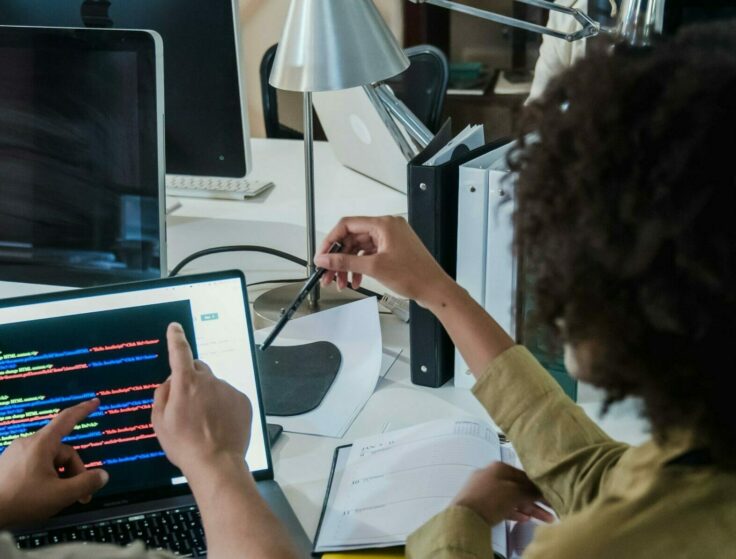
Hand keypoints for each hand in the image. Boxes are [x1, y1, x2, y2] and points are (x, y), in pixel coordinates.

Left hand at [0, 399, 109, 527]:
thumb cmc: (22, 500)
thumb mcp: (60, 494)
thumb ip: (86, 483)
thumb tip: (102, 476)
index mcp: (42, 444)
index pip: (67, 420)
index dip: (83, 410)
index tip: (95, 402)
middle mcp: (28, 444)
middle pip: (62, 452)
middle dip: (74, 472)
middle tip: (80, 496)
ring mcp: (15, 455)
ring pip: (49, 461)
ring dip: (59, 477)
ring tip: (57, 499)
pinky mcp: (7, 467)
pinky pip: (35, 466)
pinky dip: (45, 478)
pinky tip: (41, 496)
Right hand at [152, 323, 252, 480]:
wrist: (216, 462)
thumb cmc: (184, 445)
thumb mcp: (159, 422)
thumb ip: (162, 395)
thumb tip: (170, 382)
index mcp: (185, 384)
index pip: (179, 352)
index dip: (175, 338)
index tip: (175, 328)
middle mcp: (209, 381)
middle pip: (197, 369)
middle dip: (190, 379)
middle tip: (186, 403)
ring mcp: (227, 390)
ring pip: (213, 385)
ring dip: (207, 396)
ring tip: (204, 422)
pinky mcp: (241, 400)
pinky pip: (228, 396)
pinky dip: (222, 405)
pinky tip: (218, 424)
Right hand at [314, 216, 451, 306]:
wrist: (435, 289)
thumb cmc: (415, 275)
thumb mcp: (374, 268)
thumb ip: (345, 261)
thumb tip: (325, 258)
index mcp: (384, 224)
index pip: (347, 225)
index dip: (331, 240)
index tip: (322, 255)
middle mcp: (387, 228)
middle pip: (352, 238)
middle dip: (339, 258)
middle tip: (328, 273)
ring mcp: (390, 239)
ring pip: (360, 248)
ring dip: (348, 265)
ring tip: (341, 282)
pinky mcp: (393, 250)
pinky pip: (369, 255)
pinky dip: (360, 267)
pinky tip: (356, 280)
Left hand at [452, 462, 554, 526]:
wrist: (465, 517)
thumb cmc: (491, 499)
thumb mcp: (515, 493)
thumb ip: (530, 491)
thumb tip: (541, 491)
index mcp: (499, 467)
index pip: (525, 476)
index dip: (540, 487)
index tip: (552, 497)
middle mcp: (492, 475)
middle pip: (519, 488)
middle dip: (537, 501)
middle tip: (552, 512)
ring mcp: (485, 490)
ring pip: (512, 498)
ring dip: (529, 508)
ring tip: (546, 519)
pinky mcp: (481, 504)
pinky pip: (502, 506)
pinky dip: (514, 512)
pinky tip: (525, 519)